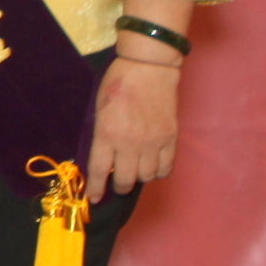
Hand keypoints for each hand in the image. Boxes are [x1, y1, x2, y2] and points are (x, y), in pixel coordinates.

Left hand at [87, 55, 180, 195]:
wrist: (149, 68)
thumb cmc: (117, 83)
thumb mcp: (99, 109)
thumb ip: (102, 135)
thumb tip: (105, 159)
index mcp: (107, 133)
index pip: (99, 170)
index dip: (96, 188)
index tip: (95, 197)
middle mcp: (130, 142)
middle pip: (125, 180)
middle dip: (119, 186)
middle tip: (118, 184)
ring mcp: (152, 142)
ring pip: (147, 176)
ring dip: (139, 178)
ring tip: (136, 171)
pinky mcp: (170, 139)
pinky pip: (166, 167)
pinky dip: (158, 172)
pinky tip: (153, 167)